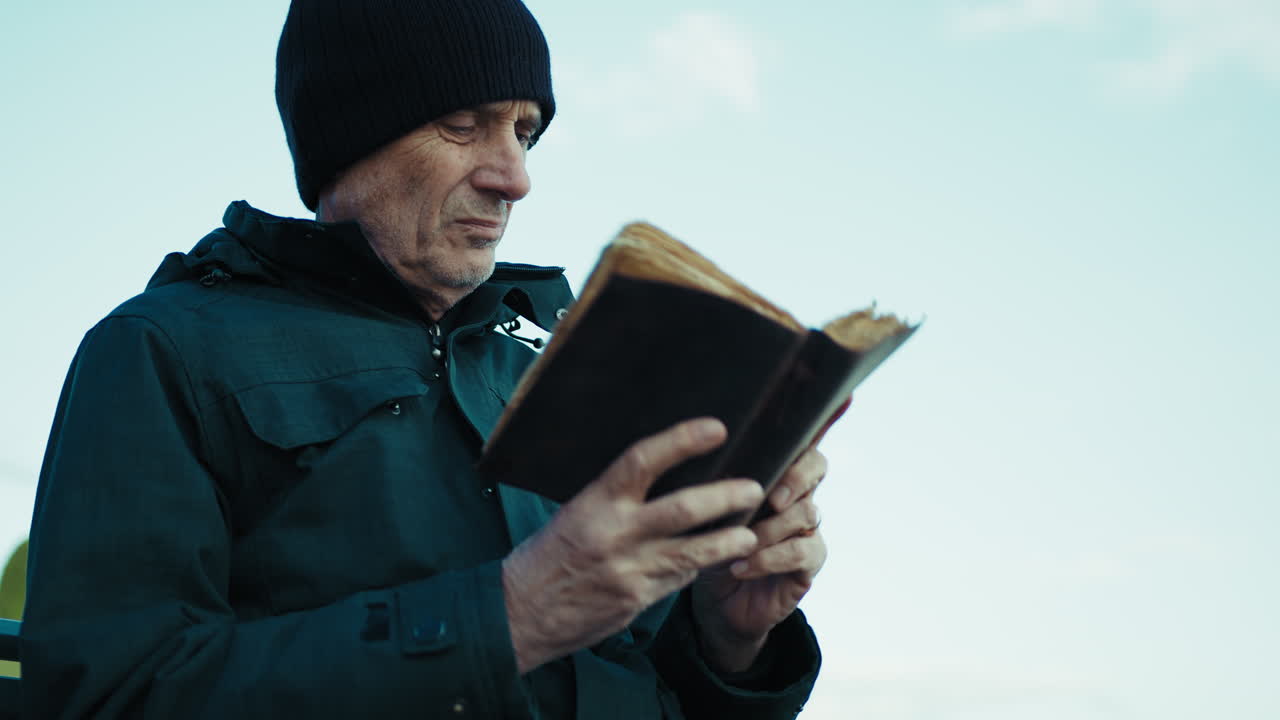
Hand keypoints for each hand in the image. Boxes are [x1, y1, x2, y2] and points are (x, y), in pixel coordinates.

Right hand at [502, 418, 762, 673]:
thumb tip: (658, 475)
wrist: (520, 612)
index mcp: (594, 502)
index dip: (682, 441)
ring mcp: (629, 570)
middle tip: (753, 487)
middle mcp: (615, 534)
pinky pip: (678, 579)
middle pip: (683, 509)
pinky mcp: (637, 600)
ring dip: (729, 541)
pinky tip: (716, 560)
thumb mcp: (574, 513)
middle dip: (725, 497)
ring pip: (694, 552)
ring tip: (751, 534)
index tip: (716, 428)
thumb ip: (615, 498)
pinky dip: (698, 567)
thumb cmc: (546, 555)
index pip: (643, 460)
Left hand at [691, 447, 828, 672]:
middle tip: (770, 500)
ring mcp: (807, 531)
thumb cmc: (712, 548)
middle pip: (817, 468)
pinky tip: (741, 566)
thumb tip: (702, 460)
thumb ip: (716, 487)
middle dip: (795, 479)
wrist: (718, 603)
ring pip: (807, 513)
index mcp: (775, 479)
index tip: (775, 453)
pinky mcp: (808, 564)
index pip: (800, 446)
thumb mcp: (709, 514)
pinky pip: (799, 552)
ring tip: (740, 543)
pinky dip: (768, 558)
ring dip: (770, 527)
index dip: (801, 442)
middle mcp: (797, 499)